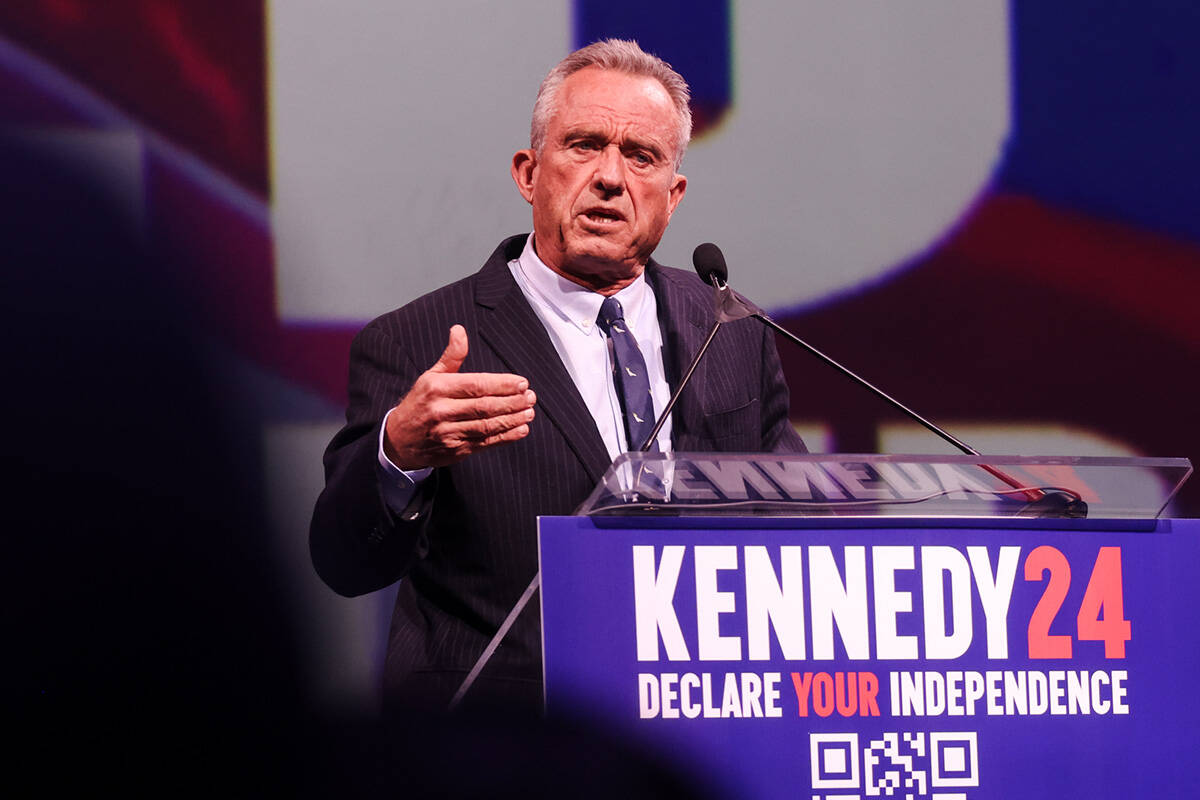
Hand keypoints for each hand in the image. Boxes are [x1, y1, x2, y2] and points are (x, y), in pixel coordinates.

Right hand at [383, 325, 535, 468]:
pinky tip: (520, 430)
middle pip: (484, 406)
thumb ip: (451, 357)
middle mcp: (441, 411)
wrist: (398, 441)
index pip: (475, 385)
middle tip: (531, 397)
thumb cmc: (419, 404)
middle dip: (512, 402)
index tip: (522, 383)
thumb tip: (460, 330)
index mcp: (436, 389)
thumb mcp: (430, 377)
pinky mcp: (455, 451)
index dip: (502, 384)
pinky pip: (485, 443)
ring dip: (512, 419)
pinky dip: (506, 437)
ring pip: (487, 426)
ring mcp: (448, 433)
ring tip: (529, 412)